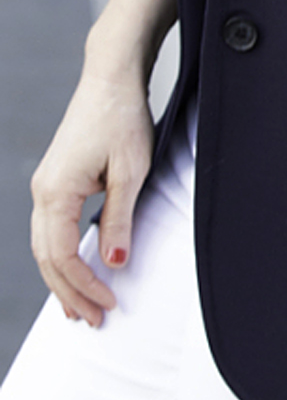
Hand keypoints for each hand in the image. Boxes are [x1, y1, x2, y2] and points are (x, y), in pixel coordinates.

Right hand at [30, 64, 154, 326]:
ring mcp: (45, 186)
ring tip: (80, 309)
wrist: (111, 78)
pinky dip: (60, 256)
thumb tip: (115, 264)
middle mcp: (43, 192)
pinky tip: (75, 269)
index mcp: (55, 192)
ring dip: (62, 279)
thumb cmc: (121, 117)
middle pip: (46, 257)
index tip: (108, 305)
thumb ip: (119, 219)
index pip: (61, 255)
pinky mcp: (55, 180)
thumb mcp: (130, 171)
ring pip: (44, 246)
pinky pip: (50, 230)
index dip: (83, 285)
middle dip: (69, 292)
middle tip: (94, 321)